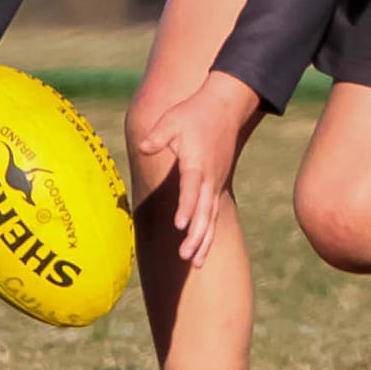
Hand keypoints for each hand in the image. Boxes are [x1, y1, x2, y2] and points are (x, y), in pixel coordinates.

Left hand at [133, 74, 262, 267]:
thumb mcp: (172, 119)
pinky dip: (209, 232)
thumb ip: (158, 136)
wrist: (226, 106)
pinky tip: (202, 250)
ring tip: (196, 263)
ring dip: (204, 240)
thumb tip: (144, 145)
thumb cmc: (194, 113)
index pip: (191, 188)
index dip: (186, 207)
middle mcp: (210, 176)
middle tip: (186, 257)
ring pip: (212, 217)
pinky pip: (215, 213)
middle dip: (196, 235)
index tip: (180, 225)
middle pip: (205, 210)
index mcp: (197, 162)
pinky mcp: (217, 184)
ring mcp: (216, 182)